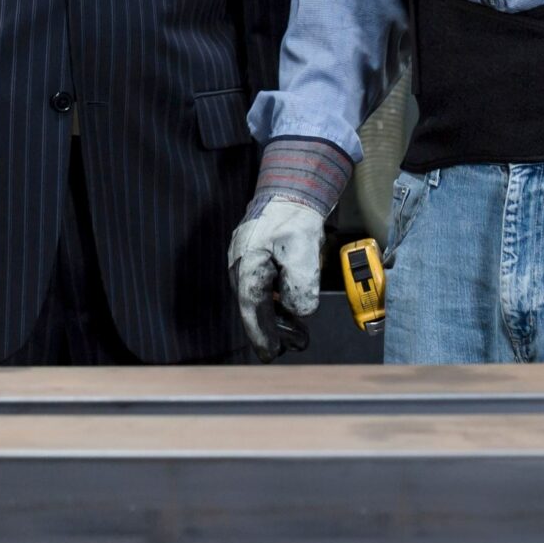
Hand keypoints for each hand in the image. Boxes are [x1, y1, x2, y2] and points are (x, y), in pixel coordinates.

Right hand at [227, 195, 323, 358]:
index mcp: (248, 265)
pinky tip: (288, 307)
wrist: (291, 189)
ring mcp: (244, 260)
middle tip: (290, 347)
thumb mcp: (303, 250)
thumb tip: (299, 311)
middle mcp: (240, 265)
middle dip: (270, 330)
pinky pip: (260, 287)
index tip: (271, 353)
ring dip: (274, 318)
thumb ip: (301, 284)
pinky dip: (274, 301)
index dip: (262, 334)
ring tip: (295, 333)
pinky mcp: (253, 257)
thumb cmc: (294, 217)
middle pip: (252, 307)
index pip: (252, 308)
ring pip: (256, 298)